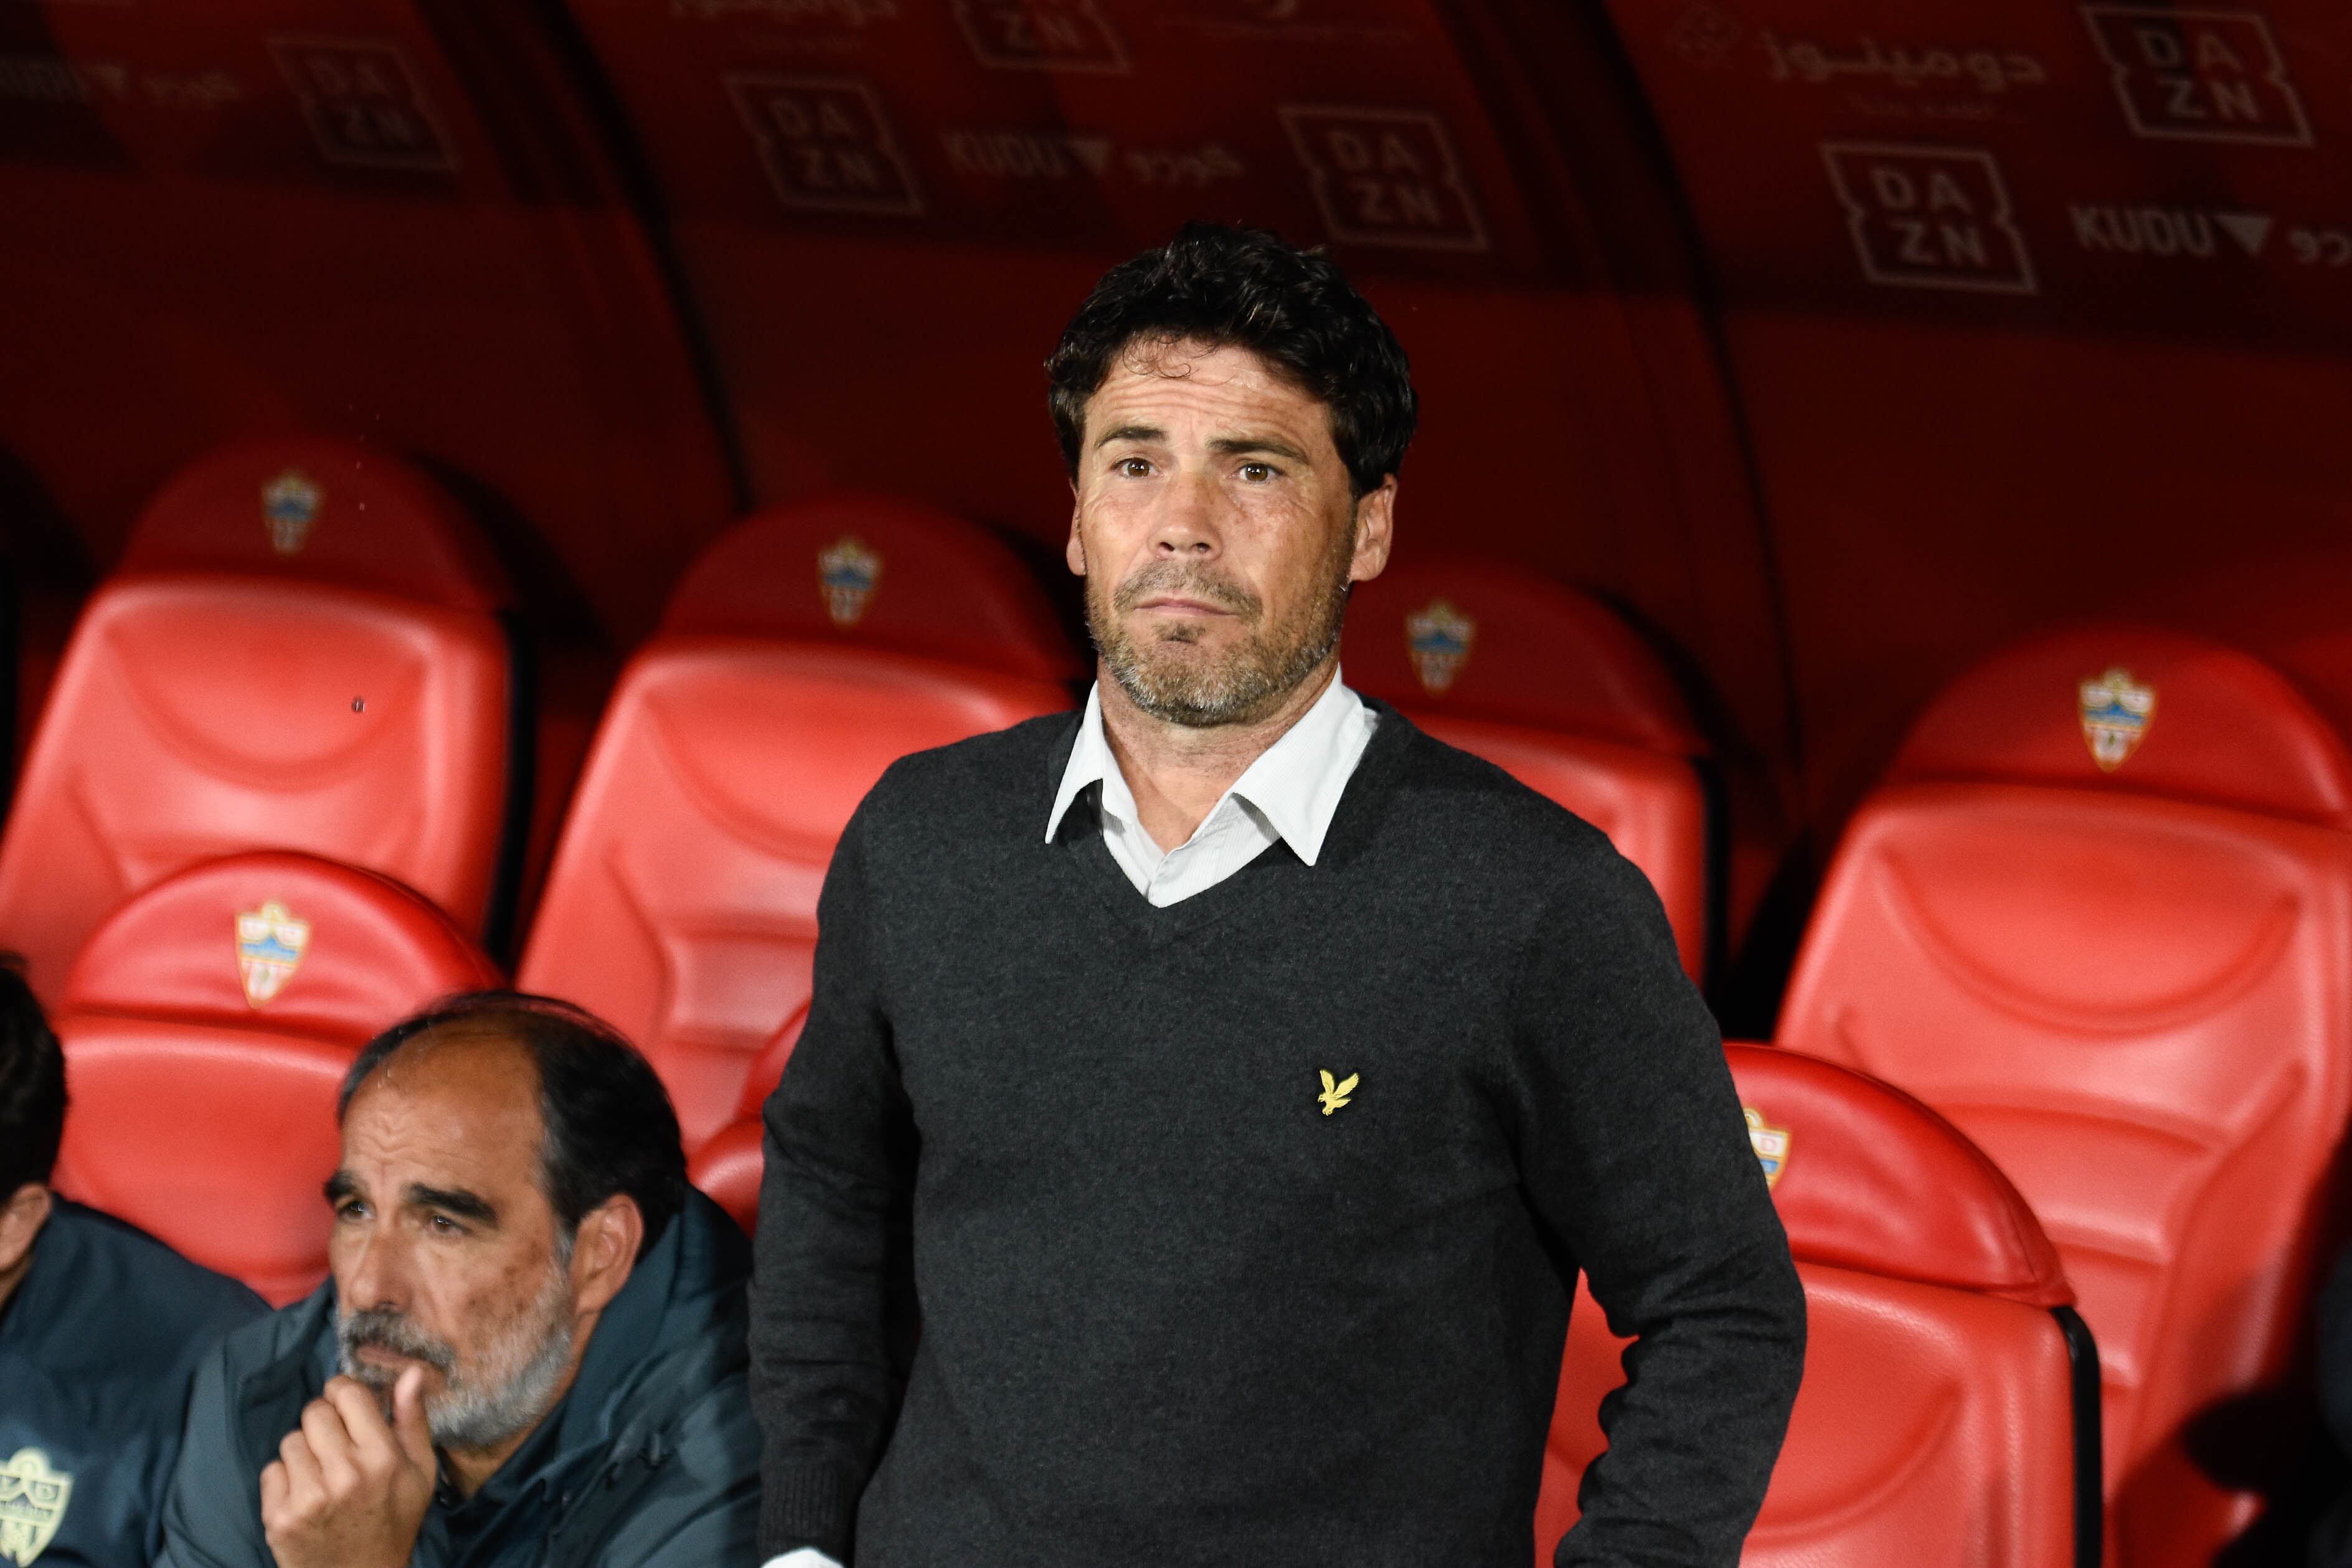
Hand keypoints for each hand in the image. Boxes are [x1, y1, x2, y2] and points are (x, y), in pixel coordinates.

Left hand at [260, 1365, 436, 1567]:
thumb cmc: (394, 1520)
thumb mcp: (420, 1471)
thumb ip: (413, 1419)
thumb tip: (410, 1371)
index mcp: (383, 1457)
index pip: (346, 1393)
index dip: (344, 1395)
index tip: (348, 1410)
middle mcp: (344, 1474)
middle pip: (314, 1412)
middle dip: (325, 1423)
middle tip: (337, 1448)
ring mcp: (308, 1497)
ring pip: (290, 1440)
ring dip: (304, 1452)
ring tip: (322, 1476)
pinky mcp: (279, 1517)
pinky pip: (271, 1470)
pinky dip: (285, 1480)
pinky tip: (305, 1496)